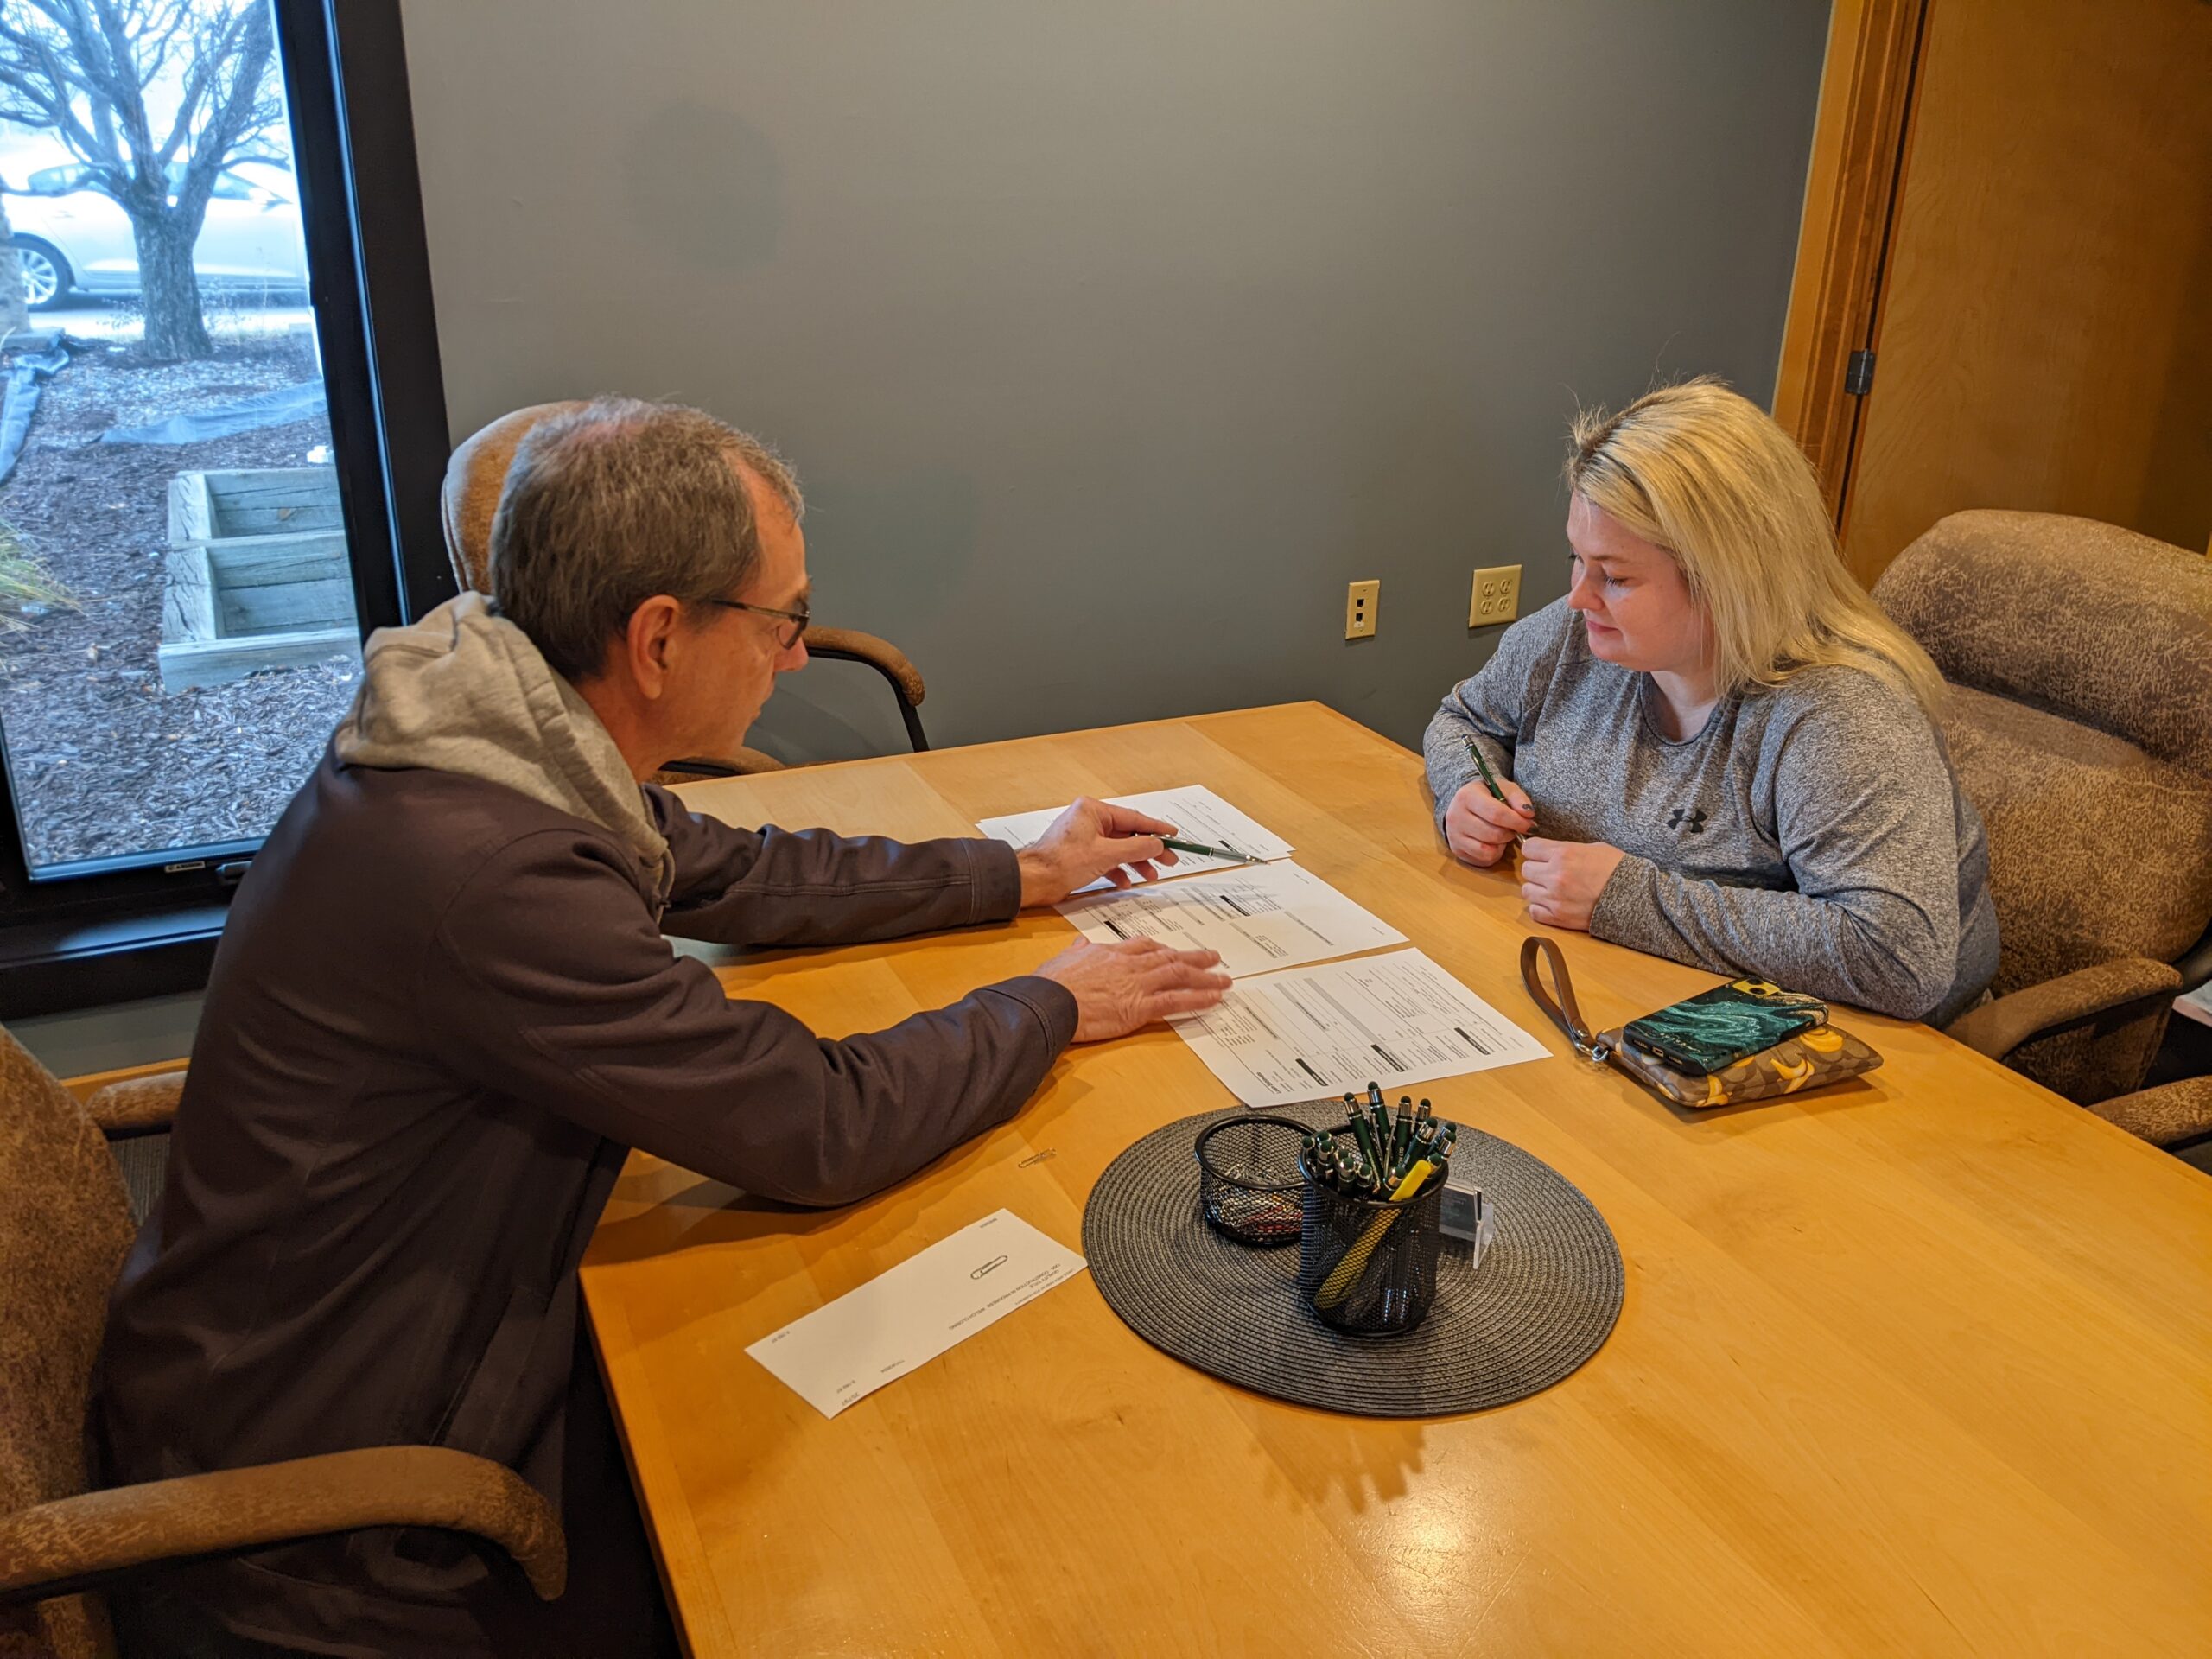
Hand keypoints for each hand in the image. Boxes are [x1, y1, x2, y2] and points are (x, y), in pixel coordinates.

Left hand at [1016, 797, 1179, 905]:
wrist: (1034, 880)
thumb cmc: (1060, 862)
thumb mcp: (1106, 854)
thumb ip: (1136, 849)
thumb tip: (1157, 845)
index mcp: (1093, 811)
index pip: (1133, 818)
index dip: (1156, 828)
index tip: (1173, 834)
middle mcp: (1089, 821)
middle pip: (1128, 834)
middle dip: (1148, 850)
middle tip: (1169, 860)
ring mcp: (1085, 838)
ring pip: (1119, 849)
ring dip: (1135, 863)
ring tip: (1150, 875)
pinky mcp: (1081, 855)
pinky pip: (1106, 860)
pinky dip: (1117, 871)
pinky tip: (1125, 882)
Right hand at [1034, 938, 1230, 1040]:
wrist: (1049, 1001)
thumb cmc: (1051, 985)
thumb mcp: (1062, 960)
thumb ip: (1076, 952)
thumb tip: (1081, 945)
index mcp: (1110, 953)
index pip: (1143, 946)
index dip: (1162, 949)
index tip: (1173, 950)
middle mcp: (1129, 964)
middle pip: (1168, 956)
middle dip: (1193, 957)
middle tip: (1213, 957)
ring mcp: (1137, 984)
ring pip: (1179, 974)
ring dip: (1205, 975)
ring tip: (1223, 977)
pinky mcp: (1140, 1006)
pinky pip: (1176, 1000)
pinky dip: (1198, 998)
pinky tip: (1214, 997)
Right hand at [1443, 778, 1535, 867]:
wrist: (1464, 802)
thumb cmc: (1488, 795)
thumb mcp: (1503, 788)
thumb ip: (1518, 798)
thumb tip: (1528, 815)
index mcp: (1467, 796)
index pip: (1496, 814)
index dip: (1517, 822)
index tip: (1529, 824)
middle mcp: (1455, 816)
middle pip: (1493, 834)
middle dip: (1510, 834)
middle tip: (1515, 829)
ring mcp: (1454, 835)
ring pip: (1487, 850)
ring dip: (1502, 845)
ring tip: (1503, 834)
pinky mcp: (1456, 850)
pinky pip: (1483, 859)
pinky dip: (1494, 854)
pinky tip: (1494, 843)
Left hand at [1518, 837, 1627, 930]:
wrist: (1634, 896)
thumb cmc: (1617, 869)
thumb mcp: (1592, 848)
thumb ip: (1566, 849)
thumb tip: (1550, 852)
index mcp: (1563, 854)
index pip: (1529, 847)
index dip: (1535, 850)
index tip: (1541, 854)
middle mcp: (1555, 875)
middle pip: (1526, 869)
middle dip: (1536, 869)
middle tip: (1549, 873)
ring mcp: (1555, 898)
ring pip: (1526, 891)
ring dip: (1537, 889)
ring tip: (1552, 889)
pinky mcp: (1559, 917)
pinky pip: (1534, 911)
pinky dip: (1540, 907)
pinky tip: (1554, 903)